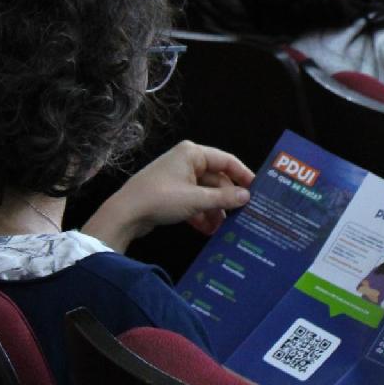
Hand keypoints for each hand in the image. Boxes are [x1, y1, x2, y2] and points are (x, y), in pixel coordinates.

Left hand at [81, 141, 253, 251]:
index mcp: (192, 154)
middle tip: (242, 217)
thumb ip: (224, 198)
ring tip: (223, 229)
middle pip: (216, 180)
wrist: (125, 214)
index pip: (226, 161)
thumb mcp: (196, 200)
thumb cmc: (160, 199)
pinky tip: (208, 230)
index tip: (258, 191)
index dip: (243, 176)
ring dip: (214, 211)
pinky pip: (194, 202)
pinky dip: (201, 214)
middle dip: (226, 200)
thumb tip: (247, 196)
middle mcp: (186, 161)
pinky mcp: (171, 193)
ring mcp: (178, 178)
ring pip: (205, 193)